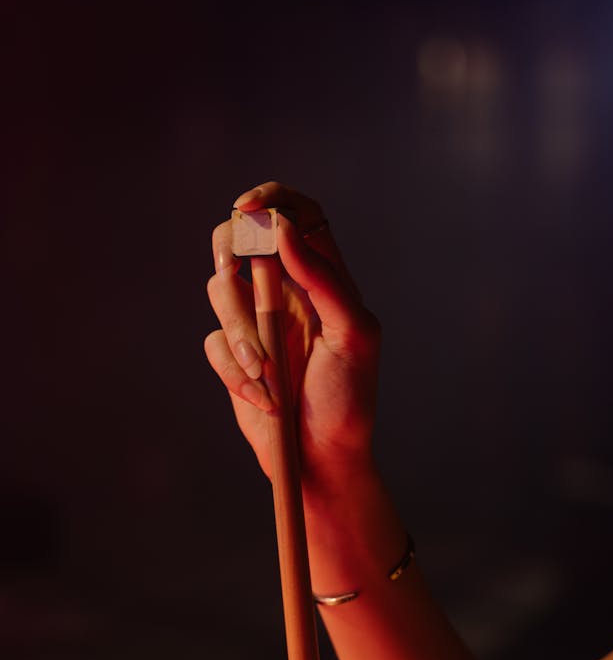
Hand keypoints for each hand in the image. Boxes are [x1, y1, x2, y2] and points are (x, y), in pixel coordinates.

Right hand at [204, 182, 380, 491]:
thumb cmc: (348, 398)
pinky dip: (236, 369)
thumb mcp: (352, 333)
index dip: (272, 198)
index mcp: (322, 277)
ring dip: (242, 332)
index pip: (298, 214)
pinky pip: (213, 342)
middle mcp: (286, 290)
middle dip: (233, 250)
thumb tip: (284, 228)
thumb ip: (324, 278)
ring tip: (269, 372)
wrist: (322, 460)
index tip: (249, 205)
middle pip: (242, 238)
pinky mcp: (233, 355)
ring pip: (220, 289)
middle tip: (236, 268)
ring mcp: (255, 321)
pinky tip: (264, 396)